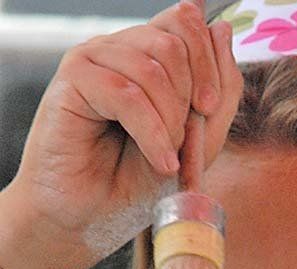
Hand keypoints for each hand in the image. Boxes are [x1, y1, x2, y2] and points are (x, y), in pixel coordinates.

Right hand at [3, 0, 241, 264]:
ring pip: (152, 68)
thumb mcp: (197, 141)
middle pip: (173, 42)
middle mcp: (120, 48)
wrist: (93, 216)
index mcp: (148, 54)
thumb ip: (221, 92)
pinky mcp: (73, 80)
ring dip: (170, 122)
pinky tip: (160, 161)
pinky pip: (126, 94)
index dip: (207, 61)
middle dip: (188, 100)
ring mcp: (94, 59)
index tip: (209, 108)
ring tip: (165, 159)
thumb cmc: (138, 181)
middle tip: (181, 143)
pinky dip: (151, 134)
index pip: (185, 21)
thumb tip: (221, 29)